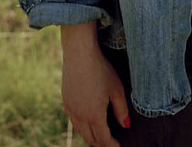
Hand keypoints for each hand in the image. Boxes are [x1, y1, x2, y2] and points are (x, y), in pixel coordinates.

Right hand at [61, 26, 129, 146]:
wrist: (79, 53)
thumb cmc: (100, 69)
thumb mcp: (116, 88)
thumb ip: (121, 109)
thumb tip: (125, 125)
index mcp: (94, 115)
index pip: (103, 139)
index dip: (112, 145)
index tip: (118, 146)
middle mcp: (80, 116)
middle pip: (91, 139)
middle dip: (101, 143)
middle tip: (110, 142)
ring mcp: (71, 109)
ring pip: (81, 131)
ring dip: (91, 135)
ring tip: (101, 133)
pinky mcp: (65, 102)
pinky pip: (74, 121)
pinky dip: (82, 126)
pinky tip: (88, 119)